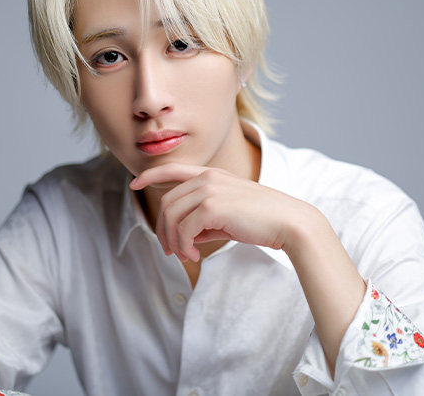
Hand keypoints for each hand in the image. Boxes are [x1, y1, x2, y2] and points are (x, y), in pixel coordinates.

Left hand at [129, 163, 324, 261]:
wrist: (289, 222)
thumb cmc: (263, 221)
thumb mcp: (230, 215)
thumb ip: (206, 219)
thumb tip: (188, 236)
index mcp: (213, 175)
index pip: (173, 168)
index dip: (150, 174)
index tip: (135, 183)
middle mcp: (208, 178)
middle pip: (167, 202)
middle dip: (163, 229)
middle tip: (171, 251)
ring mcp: (210, 190)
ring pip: (172, 216)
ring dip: (173, 241)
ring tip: (186, 256)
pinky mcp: (212, 207)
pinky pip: (184, 229)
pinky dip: (184, 245)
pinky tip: (195, 255)